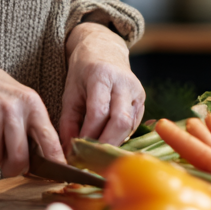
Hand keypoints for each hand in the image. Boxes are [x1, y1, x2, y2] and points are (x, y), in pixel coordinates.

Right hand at [0, 45, 64, 176]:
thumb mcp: (19, 96)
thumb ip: (30, 123)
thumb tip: (41, 157)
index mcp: (31, 103)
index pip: (49, 138)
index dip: (55, 160)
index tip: (59, 175)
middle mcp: (13, 109)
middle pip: (19, 157)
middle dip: (13, 168)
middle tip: (9, 165)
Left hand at [58, 22, 144, 153]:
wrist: (104, 50)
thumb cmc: (83, 71)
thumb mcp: (70, 92)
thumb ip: (68, 122)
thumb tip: (68, 151)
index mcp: (102, 76)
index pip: (99, 112)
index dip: (89, 135)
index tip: (77, 151)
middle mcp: (124, 82)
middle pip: (120, 121)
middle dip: (105, 144)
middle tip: (90, 159)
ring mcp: (137, 90)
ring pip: (130, 125)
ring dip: (113, 142)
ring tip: (97, 155)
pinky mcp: (142, 99)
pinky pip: (133, 124)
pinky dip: (121, 136)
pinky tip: (108, 141)